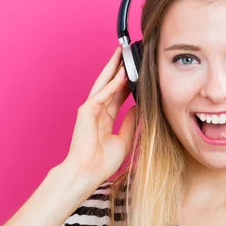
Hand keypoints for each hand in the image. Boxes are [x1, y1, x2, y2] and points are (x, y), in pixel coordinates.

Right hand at [60, 46, 137, 188]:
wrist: (88, 173)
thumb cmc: (102, 162)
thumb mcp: (124, 139)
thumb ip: (131, 122)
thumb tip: (139, 108)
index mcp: (105, 117)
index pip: (118, 94)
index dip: (127, 82)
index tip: (137, 71)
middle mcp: (97, 110)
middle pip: (109, 84)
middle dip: (118, 67)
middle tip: (127, 52)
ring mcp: (90, 110)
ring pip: (104, 84)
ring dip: (113, 68)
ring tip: (122, 53)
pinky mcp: (86, 112)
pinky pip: (102, 94)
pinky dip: (112, 84)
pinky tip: (121, 74)